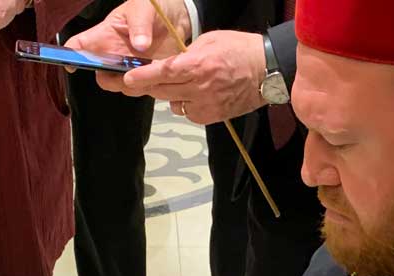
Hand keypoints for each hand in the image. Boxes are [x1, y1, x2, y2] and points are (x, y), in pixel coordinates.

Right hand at [63, 0, 189, 91]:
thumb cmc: (153, 7)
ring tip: (149, 71)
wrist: (178, 16)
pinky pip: (142, 88)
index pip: (80, 46)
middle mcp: (114, 54)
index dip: (71, 57)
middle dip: (110, 78)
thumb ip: (140, 25)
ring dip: (133, 84)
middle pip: (101, 75)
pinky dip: (149, 86)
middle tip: (128, 71)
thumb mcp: (144, 8)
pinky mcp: (147, 75)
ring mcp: (130, 67)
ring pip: (122, 86)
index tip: (72, 66)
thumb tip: (139, 46)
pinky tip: (159, 75)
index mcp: (105, 35)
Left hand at [120, 30, 266, 124]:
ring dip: (169, 95)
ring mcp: (206, 105)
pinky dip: (185, 105)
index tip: (127, 79)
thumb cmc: (238, 49)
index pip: (164, 73)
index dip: (143, 77)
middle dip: (148, 86)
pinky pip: (187, 113)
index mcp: (199, 65)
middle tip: (137, 82)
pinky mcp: (212, 117)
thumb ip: (186, 55)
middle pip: (163, 91)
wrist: (266, 71)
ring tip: (180, 84)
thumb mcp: (209, 41)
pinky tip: (195, 95)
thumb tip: (167, 67)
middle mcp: (200, 87)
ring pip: (173, 104)